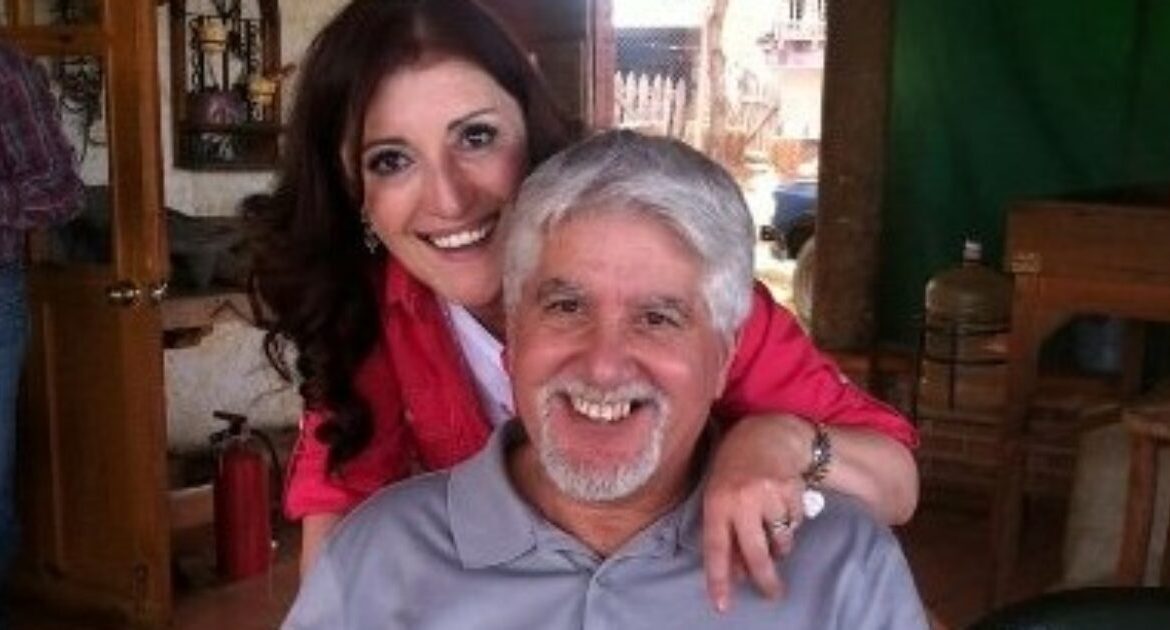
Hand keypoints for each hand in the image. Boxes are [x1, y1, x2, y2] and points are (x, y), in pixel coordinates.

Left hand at [701, 414, 813, 612]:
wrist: (767, 433)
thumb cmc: (735, 468)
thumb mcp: (719, 495)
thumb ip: (725, 531)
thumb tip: (737, 573)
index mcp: (717, 500)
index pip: (716, 547)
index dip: (719, 578)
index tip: (722, 605)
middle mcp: (742, 498)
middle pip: (755, 552)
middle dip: (764, 579)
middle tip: (771, 593)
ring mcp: (769, 494)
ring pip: (780, 541)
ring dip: (779, 545)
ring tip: (773, 528)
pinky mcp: (793, 490)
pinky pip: (795, 524)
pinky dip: (791, 524)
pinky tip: (783, 507)